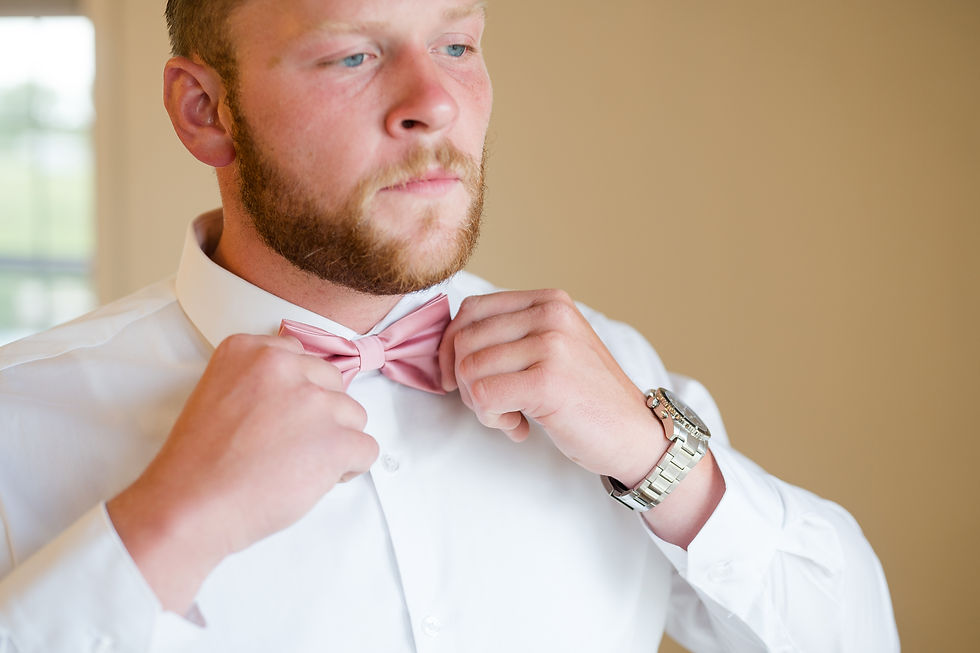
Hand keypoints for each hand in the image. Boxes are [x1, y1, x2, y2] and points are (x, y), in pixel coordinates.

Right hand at [107, 334, 377, 611]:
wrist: (190, 505)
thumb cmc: (199, 463)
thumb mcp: (220, 395)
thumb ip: (261, 383)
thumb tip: (303, 395)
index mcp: (250, 350)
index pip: (302, 359)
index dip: (297, 394)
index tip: (279, 419)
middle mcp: (285, 366)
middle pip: (332, 384)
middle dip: (320, 415)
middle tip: (288, 447)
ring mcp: (313, 401)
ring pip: (354, 416)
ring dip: (335, 442)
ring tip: (297, 466)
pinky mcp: (335, 439)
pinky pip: (367, 448)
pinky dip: (350, 468)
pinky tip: (316, 480)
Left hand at [438, 289, 665, 482]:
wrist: (635, 435)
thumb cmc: (587, 399)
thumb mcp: (553, 350)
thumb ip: (511, 337)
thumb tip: (448, 344)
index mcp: (549, 301)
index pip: (472, 310)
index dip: (453, 347)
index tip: (459, 378)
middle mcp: (550, 314)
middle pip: (465, 340)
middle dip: (465, 381)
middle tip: (493, 406)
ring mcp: (551, 345)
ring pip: (469, 369)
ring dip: (479, 404)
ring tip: (510, 417)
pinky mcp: (547, 381)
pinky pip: (483, 396)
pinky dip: (491, 418)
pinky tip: (517, 427)